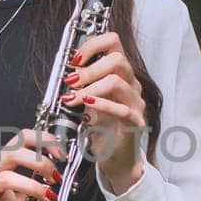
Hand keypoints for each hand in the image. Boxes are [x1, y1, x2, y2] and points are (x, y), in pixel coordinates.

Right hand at [0, 128, 64, 200]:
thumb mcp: (14, 198)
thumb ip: (31, 189)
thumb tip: (54, 183)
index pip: (21, 139)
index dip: (43, 141)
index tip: (60, 154)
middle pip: (13, 153)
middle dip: (40, 162)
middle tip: (55, 178)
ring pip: (5, 178)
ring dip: (32, 186)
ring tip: (47, 197)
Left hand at [59, 30, 146, 192]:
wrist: (116, 158)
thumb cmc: (102, 128)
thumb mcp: (88, 100)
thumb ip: (81, 84)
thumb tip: (64, 70)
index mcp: (120, 73)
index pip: (113, 42)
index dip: (92, 45)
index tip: (74, 60)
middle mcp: (131, 84)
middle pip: (117, 59)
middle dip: (89, 68)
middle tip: (70, 82)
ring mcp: (136, 102)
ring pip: (117, 81)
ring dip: (90, 87)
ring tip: (72, 98)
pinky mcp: (135, 122)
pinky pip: (122, 109)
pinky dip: (101, 105)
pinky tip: (87, 107)